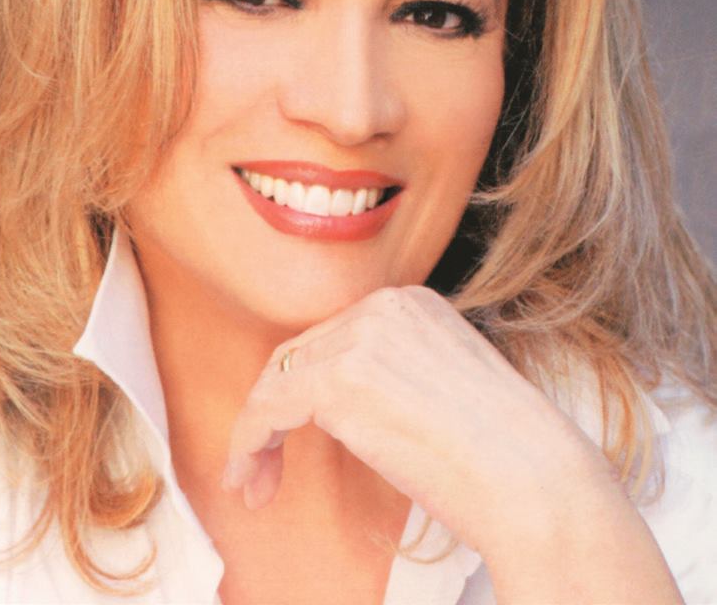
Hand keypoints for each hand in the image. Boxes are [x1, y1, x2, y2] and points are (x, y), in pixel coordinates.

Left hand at [221, 284, 613, 555]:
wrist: (537, 481)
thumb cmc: (507, 456)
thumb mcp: (445, 387)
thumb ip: (394, 374)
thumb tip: (343, 404)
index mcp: (413, 303)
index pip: (333, 338)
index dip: (303, 390)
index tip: (291, 436)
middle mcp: (384, 306)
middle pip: (300, 354)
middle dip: (272, 412)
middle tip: (261, 466)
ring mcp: (361, 337)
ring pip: (277, 380)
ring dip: (256, 434)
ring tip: (252, 482)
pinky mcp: (340, 377)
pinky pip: (267, 406)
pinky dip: (248, 442)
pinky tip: (248, 479)